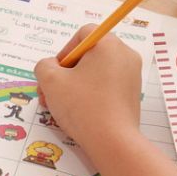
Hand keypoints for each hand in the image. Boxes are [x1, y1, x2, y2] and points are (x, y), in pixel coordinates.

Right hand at [34, 24, 141, 146]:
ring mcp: (132, 76)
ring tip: (59, 106)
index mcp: (108, 44)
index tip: (55, 73)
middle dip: (66, 72)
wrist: (112, 141)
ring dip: (74, 85)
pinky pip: (106, 86)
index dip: (64, 51)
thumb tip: (50, 67)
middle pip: (89, 54)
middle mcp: (125, 55)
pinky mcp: (132, 95)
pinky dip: (90, 94)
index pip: (83, 34)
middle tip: (50, 92)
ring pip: (96, 72)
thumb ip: (44, 66)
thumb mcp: (51, 82)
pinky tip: (78, 113)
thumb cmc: (82, 106)